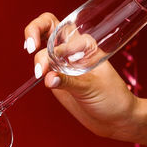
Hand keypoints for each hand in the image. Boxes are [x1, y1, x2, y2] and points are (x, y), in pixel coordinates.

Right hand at [23, 12, 140, 140]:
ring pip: (43, 48)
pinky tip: (40, 76)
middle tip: (30, 47)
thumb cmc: (113, 98)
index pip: (63, 29)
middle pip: (49, 28)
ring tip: (40, 73)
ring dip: (36, 55)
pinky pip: (44, 68)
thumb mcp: (92, 88)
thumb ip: (69, 82)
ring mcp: (64, 64)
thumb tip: (48, 78)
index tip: (45, 52)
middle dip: (34, 30)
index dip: (51, 37)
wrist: (116, 119)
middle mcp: (74, 50)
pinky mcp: (58, 78)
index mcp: (87, 45)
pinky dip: (37, 68)